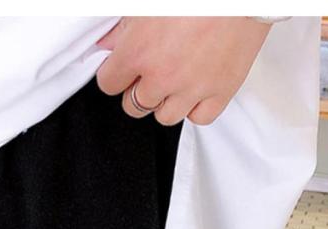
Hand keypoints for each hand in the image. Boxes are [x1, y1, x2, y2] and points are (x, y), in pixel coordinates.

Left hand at [96, 17, 271, 125]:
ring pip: (164, 117)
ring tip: (176, 80)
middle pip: (134, 106)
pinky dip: (196, 108)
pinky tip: (197, 89)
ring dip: (166, 102)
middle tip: (151, 73)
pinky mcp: (220, 92)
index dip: (115, 76)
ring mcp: (191, 88)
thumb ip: (122, 29)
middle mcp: (162, 76)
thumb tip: (106, 46)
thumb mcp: (147, 3)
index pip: (109, 84)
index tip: (124, 70)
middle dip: (139, 91)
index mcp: (138, 52)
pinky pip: (199, 118)